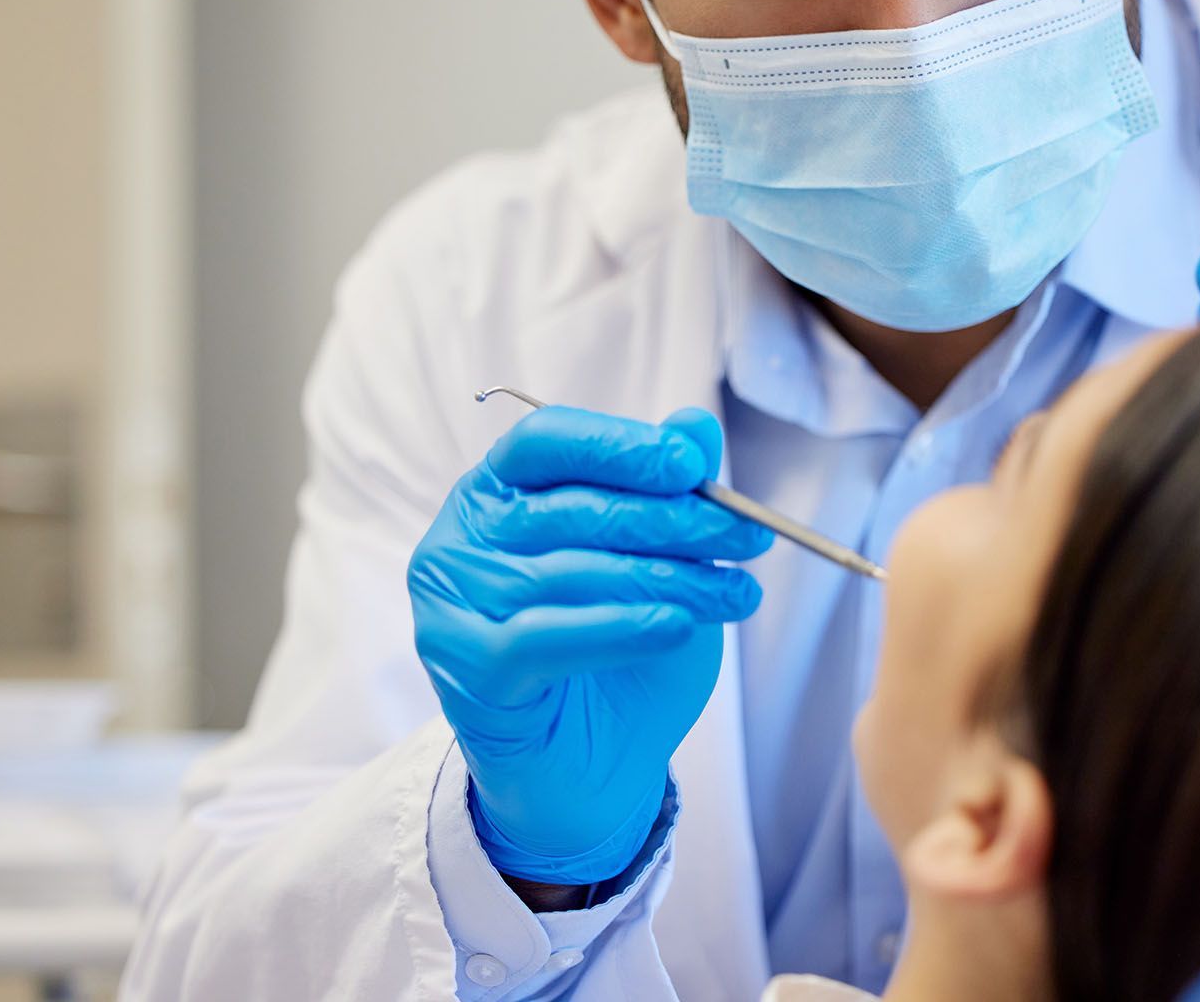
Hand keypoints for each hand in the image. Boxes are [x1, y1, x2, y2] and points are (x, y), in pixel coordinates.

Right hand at [409, 406, 771, 884]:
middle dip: (671, 519)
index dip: (618, 445)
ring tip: (734, 593)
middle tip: (747, 537)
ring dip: (667, 578)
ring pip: (570, 571)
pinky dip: (620, 626)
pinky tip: (676, 625)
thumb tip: (696, 425)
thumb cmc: (622, 656)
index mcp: (496, 494)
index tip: (693, 465)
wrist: (594, 773)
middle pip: (570, 509)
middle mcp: (459, 540)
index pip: (545, 442)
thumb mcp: (660, 566)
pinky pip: (546, 634)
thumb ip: (668, 494)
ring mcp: (452, 605)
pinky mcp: (465, 667)